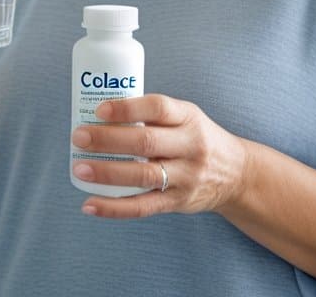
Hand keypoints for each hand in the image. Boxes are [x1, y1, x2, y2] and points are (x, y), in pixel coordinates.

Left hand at [70, 93, 251, 218]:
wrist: (236, 174)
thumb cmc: (197, 139)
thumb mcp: (186, 117)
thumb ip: (153, 116)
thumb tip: (100, 114)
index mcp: (189, 118)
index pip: (158, 108)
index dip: (127, 108)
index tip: (98, 109)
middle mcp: (190, 147)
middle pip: (146, 142)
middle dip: (108, 140)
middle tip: (79, 136)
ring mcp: (185, 177)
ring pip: (143, 176)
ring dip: (107, 173)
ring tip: (79, 168)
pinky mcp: (177, 203)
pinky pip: (143, 207)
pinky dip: (114, 208)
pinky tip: (89, 204)